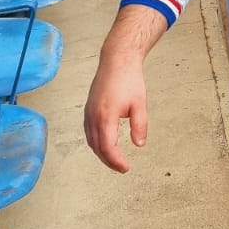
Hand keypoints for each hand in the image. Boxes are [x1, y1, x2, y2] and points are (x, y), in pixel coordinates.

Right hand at [83, 55, 148, 172]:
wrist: (116, 61)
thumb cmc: (129, 79)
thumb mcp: (140, 104)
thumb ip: (139, 125)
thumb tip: (139, 144)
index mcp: (106, 116)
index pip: (108, 147)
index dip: (116, 161)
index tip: (126, 168)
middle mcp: (93, 116)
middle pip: (97, 147)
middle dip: (109, 161)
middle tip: (122, 168)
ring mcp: (88, 113)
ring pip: (91, 141)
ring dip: (101, 153)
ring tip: (114, 160)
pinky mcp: (88, 109)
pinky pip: (88, 132)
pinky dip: (95, 143)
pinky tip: (104, 145)